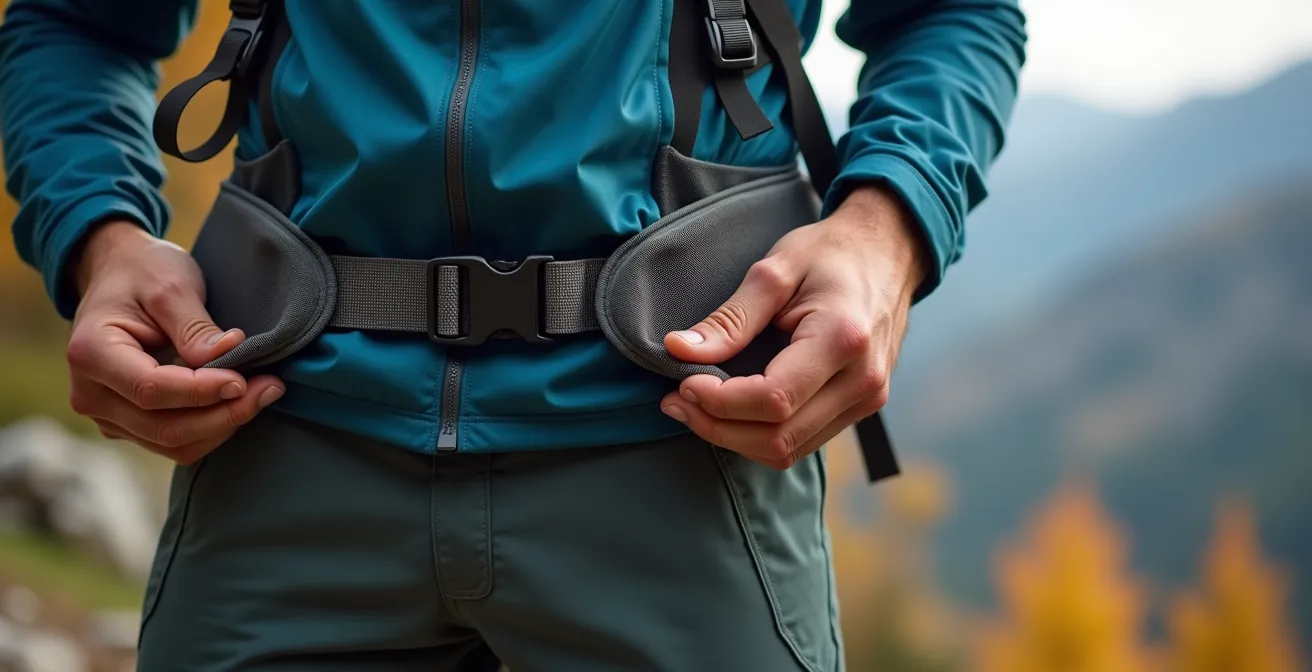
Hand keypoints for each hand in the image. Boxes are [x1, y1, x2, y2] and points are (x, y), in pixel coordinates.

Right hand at [66, 220, 282, 462]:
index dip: (203, 391)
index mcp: (90, 353)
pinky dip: (212, 428)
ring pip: (173, 443)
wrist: (120, 275)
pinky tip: (239, 402)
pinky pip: (174, 442)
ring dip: (223, 425)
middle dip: (224, 414)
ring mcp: (108, 415)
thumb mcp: (170, 287)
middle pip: (164, 427)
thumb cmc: (142, 273)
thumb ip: (195, 327)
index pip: (151, 389)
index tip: (245, 379)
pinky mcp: (129, 424)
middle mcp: (90, 394)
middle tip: (270, 387)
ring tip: (263, 392)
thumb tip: (228, 359)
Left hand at [660, 185, 927, 469]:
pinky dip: (759, 435)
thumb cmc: (830, 254)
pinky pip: (804, 442)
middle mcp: (862, 381)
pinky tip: (731, 411)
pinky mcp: (862, 407)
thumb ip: (729, 318)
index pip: (773, 399)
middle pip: (779, 437)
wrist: (887, 252)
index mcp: (842, 339)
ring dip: (734, 438)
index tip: (683, 383)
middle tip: (675, 401)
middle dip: (717, 426)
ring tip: (695, 408)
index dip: (719, 402)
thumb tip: (679, 351)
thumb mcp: (774, 270)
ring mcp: (868, 400)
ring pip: (789, 450)